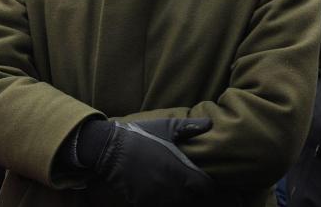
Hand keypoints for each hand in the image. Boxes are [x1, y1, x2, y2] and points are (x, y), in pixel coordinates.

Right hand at [97, 118, 213, 205]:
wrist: (110, 148)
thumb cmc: (140, 135)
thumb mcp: (166, 127)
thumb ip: (189, 127)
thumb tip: (211, 123)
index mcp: (179, 171)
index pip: (204, 188)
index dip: (207, 185)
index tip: (203, 180)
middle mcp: (169, 188)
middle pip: (192, 199)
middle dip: (192, 192)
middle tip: (188, 182)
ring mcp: (155, 198)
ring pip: (175, 204)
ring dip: (177, 198)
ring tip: (173, 186)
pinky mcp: (141, 203)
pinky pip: (158, 206)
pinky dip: (160, 201)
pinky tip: (157, 190)